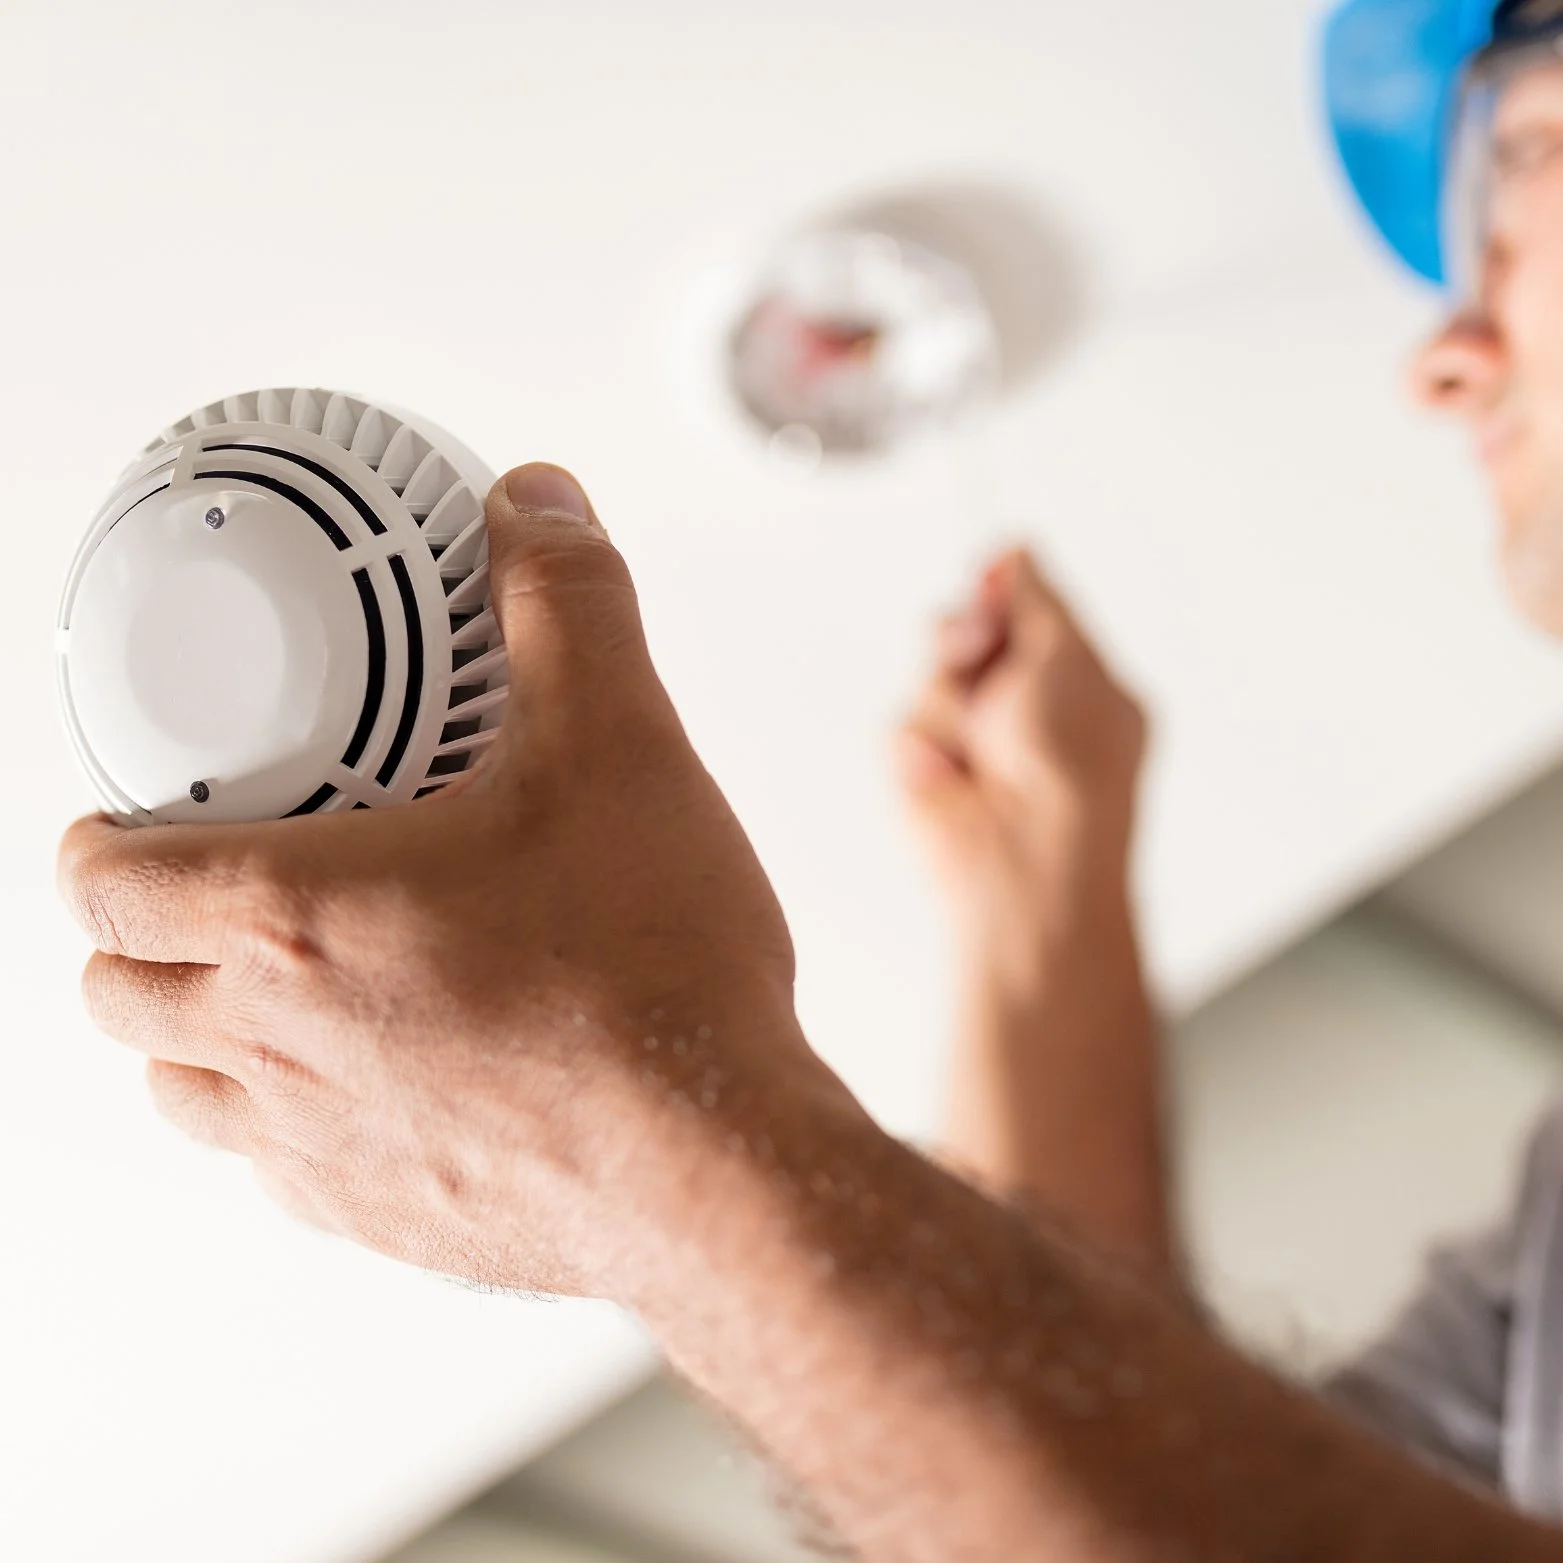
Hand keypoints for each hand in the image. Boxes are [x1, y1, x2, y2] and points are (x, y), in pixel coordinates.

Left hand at [58, 464, 823, 1297]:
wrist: (715, 1159)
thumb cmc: (651, 976)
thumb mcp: (620, 741)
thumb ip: (566, 605)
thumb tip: (538, 507)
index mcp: (295, 920)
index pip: (108, 880)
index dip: (98, 839)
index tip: (131, 819)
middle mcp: (281, 1046)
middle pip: (120, 993)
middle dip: (136, 933)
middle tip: (207, 890)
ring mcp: (325, 1149)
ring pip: (185, 1095)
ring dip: (193, 1035)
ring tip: (269, 988)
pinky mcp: (387, 1220)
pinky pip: (281, 1174)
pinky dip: (284, 1120)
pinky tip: (370, 1081)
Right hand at [896, 548, 1146, 990]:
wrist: (1028, 860)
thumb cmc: (1073, 771)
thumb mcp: (1071, 661)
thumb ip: (1039, 601)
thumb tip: (1016, 553)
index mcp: (1076, 680)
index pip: (1029, 609)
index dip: (1003, 587)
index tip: (992, 576)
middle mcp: (1023, 706)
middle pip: (967, 629)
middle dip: (967, 635)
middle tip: (978, 653)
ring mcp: (974, 738)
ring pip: (932, 673)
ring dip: (951, 696)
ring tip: (983, 739)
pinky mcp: (929, 770)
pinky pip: (907, 724)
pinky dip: (929, 743)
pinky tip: (954, 776)